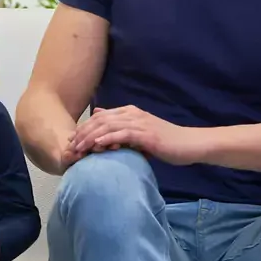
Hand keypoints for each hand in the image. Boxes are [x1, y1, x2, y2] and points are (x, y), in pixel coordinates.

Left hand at [69, 106, 206, 164]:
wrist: (189, 144)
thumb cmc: (166, 142)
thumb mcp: (141, 132)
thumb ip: (122, 127)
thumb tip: (101, 119)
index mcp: (130, 112)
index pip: (101, 117)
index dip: (84, 128)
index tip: (72, 140)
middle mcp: (133, 114)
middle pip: (101, 120)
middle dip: (83, 133)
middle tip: (71, 146)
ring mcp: (140, 123)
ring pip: (109, 126)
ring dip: (92, 137)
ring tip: (79, 148)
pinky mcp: (147, 134)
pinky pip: (123, 134)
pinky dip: (109, 138)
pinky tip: (98, 145)